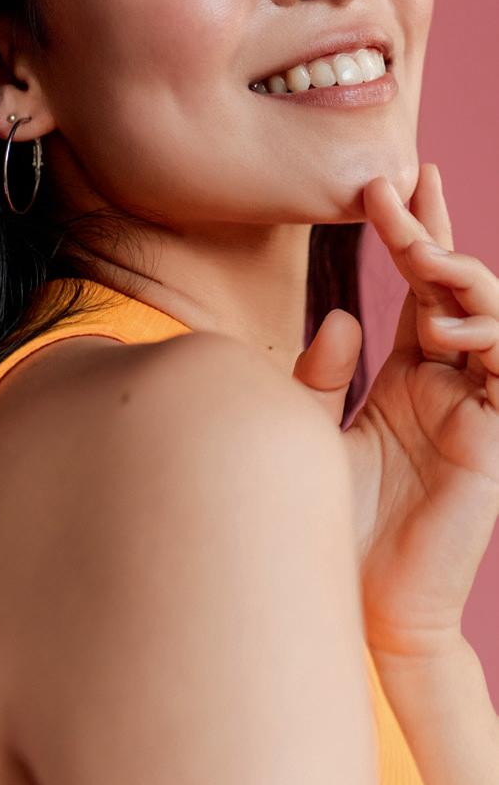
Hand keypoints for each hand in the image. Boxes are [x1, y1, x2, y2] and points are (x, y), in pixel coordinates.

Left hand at [293, 163, 498, 659]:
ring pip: (494, 319)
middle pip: (458, 287)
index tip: (387, 180)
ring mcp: (476, 411)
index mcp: (408, 376)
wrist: (345, 604)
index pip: (420, 287)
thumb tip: (340, 318)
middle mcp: (449, 384)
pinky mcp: (494, 444)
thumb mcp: (304, 433)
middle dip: (432, 232)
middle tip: (397, 189)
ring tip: (424, 259)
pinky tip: (446, 326)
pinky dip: (489, 337)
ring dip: (464, 278)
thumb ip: (317, 377)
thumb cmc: (323, 526)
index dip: (412, 231)